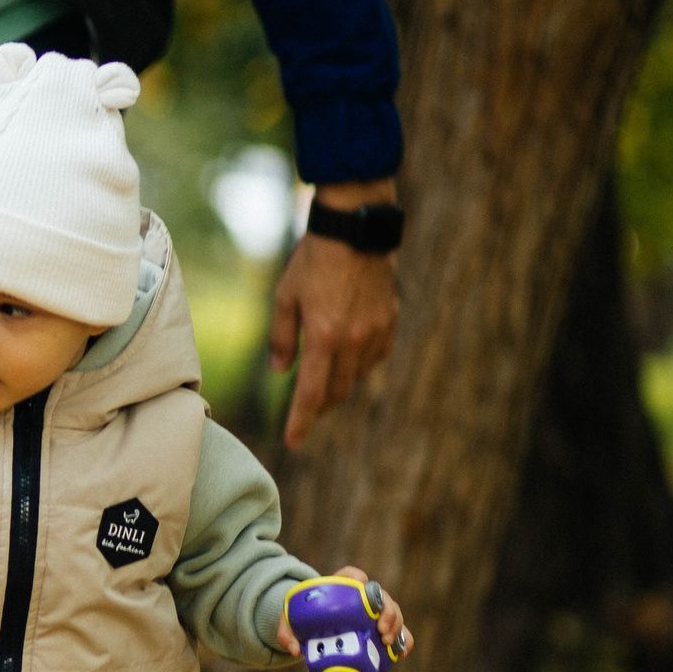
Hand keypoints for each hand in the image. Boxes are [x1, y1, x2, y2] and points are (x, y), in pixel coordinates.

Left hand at [270, 178, 399, 447]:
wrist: (355, 230)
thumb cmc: (313, 261)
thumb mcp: (285, 297)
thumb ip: (282, 338)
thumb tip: (283, 371)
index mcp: (323, 338)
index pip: (311, 393)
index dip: (301, 421)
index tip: (293, 441)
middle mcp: (354, 341)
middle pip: (337, 391)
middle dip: (319, 406)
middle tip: (305, 411)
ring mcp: (376, 332)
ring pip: (357, 376)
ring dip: (339, 385)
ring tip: (323, 381)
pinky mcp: (390, 321)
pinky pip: (375, 356)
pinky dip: (359, 364)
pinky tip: (347, 357)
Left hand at [276, 563, 414, 658]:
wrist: (315, 626)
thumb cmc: (304, 618)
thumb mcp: (290, 622)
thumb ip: (286, 632)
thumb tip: (295, 650)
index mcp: (341, 586)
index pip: (352, 574)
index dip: (358, 577)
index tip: (362, 585)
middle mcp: (363, 596)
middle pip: (380, 595)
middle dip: (386, 610)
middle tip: (380, 629)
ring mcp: (375, 612)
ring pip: (394, 611)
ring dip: (396, 625)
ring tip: (387, 642)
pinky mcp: (383, 628)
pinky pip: (401, 632)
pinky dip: (404, 640)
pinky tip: (401, 652)